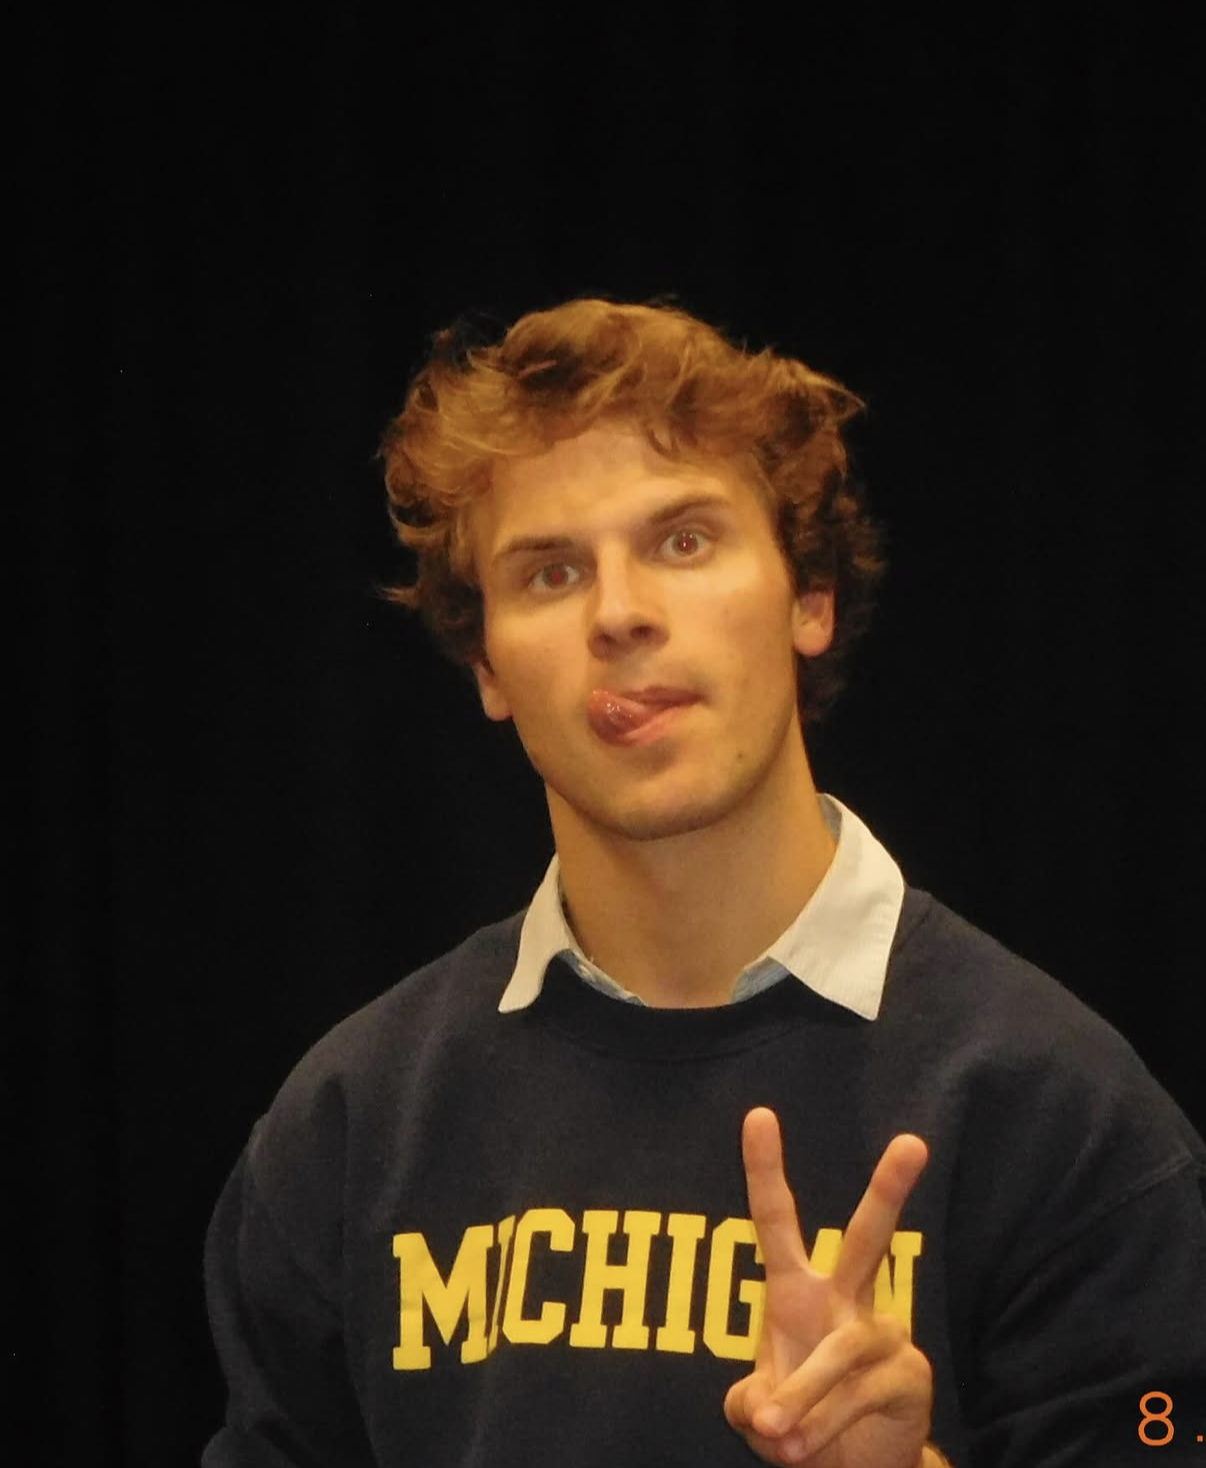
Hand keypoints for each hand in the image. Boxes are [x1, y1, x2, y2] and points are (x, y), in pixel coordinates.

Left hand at [723, 1108, 932, 1467]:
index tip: (757, 1115)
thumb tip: (763, 1409)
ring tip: (775, 1433)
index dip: (764, 1169)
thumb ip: (748, 1404)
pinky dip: (823, 1425)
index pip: (776, 1221)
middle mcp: (845, 1300)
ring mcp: (883, 1334)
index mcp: (797, 1291)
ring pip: (840, 1349)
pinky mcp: (909, 1375)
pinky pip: (859, 1395)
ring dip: (803, 1396)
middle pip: (866, 1238)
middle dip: (888, 1191)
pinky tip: (801, 1448)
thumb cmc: (799, 1423)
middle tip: (912, 1142)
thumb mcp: (756, 1413)